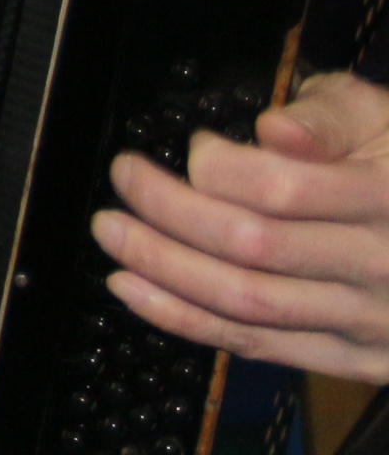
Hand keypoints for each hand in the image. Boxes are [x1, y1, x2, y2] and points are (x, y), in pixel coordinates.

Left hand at [97, 69, 388, 378]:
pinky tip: (136, 290)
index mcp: (386, 199)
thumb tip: (275, 129)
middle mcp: (378, 265)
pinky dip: (185, 320)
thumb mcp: (383, 119)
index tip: (193, 147)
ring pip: (246, 302)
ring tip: (112, 234)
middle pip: (251, 247)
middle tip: (124, 179)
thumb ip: (328, 117)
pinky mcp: (351, 358)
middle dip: (167, 211)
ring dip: (162, 268)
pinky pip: (257, 345)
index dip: (217, 165)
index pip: (281, 190)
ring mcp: (365, 321)